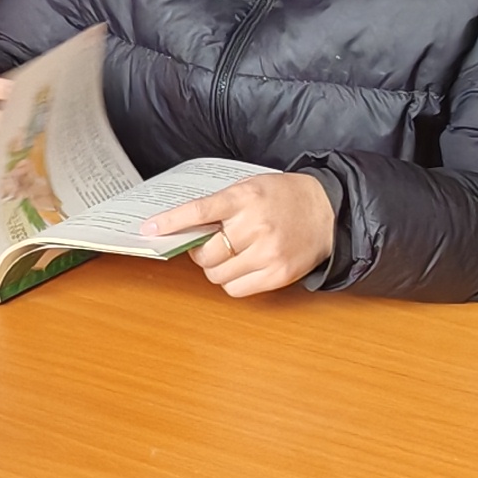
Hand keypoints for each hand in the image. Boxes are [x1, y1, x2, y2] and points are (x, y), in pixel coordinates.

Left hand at [147, 170, 338, 296]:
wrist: (327, 211)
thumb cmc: (283, 198)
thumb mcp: (251, 188)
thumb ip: (221, 206)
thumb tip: (185, 231)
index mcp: (245, 197)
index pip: (199, 210)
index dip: (171, 222)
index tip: (149, 229)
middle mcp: (256, 225)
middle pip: (205, 253)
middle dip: (201, 252)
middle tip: (210, 244)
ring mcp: (268, 252)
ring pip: (218, 275)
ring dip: (216, 268)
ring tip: (231, 255)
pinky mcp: (278, 274)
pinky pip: (236, 289)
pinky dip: (232, 281)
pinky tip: (243, 267)